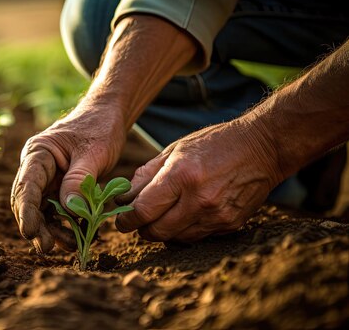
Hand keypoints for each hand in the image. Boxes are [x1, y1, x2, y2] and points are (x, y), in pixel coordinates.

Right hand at [11, 105, 126, 252]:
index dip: (26, 211)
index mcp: (38, 153)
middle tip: (47, 248)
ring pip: (42, 211)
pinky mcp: (59, 188)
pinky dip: (67, 225)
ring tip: (71, 246)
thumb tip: (69, 211)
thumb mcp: (94, 152)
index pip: (26, 186)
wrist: (108, 116)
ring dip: (52, 230)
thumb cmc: (99, 127)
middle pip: (29, 202)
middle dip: (36, 226)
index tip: (30, 232)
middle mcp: (37, 168)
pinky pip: (58, 211)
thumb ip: (79, 180)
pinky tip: (80, 236)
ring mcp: (47, 179)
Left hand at [115, 118, 282, 241]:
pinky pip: (196, 237)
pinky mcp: (230, 225)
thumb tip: (123, 196)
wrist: (263, 148)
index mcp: (181, 176)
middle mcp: (198, 200)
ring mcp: (216, 215)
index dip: (126, 220)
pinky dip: (184, 231)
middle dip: (141, 229)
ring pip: (175, 239)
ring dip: (162, 231)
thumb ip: (146, 174)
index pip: (143, 211)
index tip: (121, 220)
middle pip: (156, 231)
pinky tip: (184, 216)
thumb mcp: (174, 149)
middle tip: (137, 221)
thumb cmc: (214, 144)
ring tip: (161, 216)